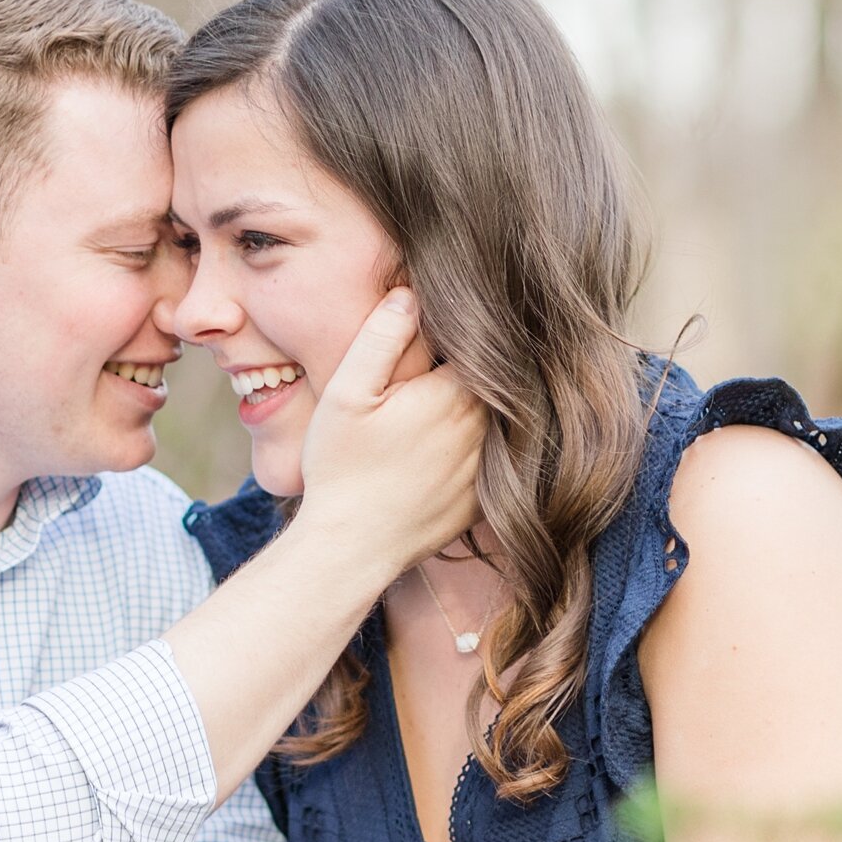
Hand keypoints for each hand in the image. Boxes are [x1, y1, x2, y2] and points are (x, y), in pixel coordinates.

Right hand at [295, 288, 483, 577]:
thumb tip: (410, 294)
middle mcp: (483, 429)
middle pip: (494, 381)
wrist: (351, 547)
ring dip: (481, 407)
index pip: (480, 345)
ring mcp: (487, 467)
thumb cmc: (341, 468)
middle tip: (440, 364)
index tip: (444, 330)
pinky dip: (482, 448)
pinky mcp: (482, 499)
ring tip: (440, 407)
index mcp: (454, 395)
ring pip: (500, 420)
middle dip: (476, 366)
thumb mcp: (346, 394)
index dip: (462, 332)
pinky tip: (444, 450)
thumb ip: (380, 339)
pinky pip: (496, 461)